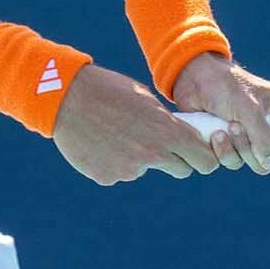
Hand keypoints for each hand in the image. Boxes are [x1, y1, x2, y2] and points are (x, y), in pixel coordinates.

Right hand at [51, 66, 224, 185]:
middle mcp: (151, 155)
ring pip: (144, 169)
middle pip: (181, 170)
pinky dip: (112, 161)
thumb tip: (179, 139)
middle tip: (159, 145)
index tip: (199, 155)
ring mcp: (129, 170)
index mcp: (166, 132)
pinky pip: (118, 172)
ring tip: (113, 132)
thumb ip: (165, 124)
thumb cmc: (108, 90)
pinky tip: (98, 142)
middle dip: (176, 161)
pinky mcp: (107, 177)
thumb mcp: (145, 101)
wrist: (66, 98)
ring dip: (136, 157)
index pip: (204, 159)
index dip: (204, 158)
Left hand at [171, 53, 269, 175]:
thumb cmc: (227, 85)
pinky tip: (217, 133)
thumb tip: (269, 162)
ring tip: (232, 124)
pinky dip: (226, 151)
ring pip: (262, 165)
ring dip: (246, 148)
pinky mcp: (235, 148)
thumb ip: (263, 136)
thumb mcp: (250, 107)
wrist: (194, 82)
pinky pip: (236, 163)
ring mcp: (256, 141)